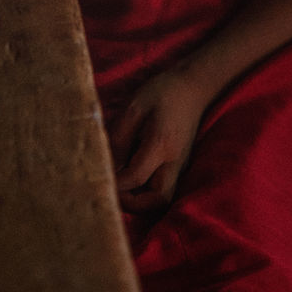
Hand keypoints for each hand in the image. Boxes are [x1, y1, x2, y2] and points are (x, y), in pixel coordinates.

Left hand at [109, 64, 211, 212]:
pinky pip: (163, 188)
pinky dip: (147, 192)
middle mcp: (174, 161)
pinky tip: (131, 180)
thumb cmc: (160, 93)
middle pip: (159, 200)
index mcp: (161, 145)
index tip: (98, 179)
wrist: (192, 87)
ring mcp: (180, 165)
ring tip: (120, 187)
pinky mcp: (179, 165)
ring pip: (163, 198)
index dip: (116, 184)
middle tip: (113, 191)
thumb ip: (119, 139)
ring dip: (141, 201)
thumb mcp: (133, 109)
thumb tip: (108, 166)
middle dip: (134, 204)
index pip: (136, 177)